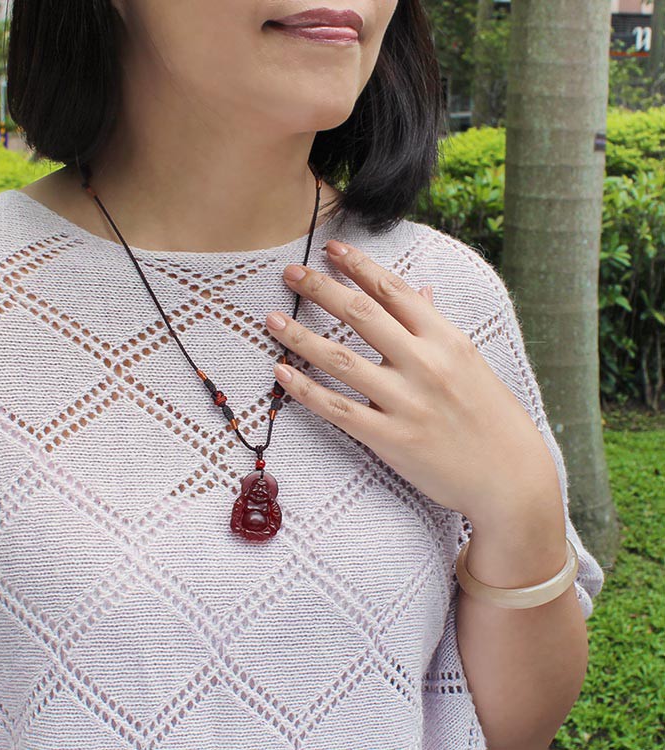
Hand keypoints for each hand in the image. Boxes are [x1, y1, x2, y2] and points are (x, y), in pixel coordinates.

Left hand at [264, 239, 561, 528]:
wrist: (510, 478)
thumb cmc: (493, 417)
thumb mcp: (470, 363)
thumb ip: (437, 327)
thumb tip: (419, 291)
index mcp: (446, 339)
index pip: (393, 289)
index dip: (357, 265)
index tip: (331, 248)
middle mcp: (424, 363)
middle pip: (360, 314)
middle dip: (319, 287)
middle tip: (290, 273)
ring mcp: (406, 401)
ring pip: (340, 359)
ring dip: (299, 336)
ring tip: (272, 319)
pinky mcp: (390, 439)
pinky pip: (338, 409)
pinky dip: (306, 390)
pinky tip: (282, 373)